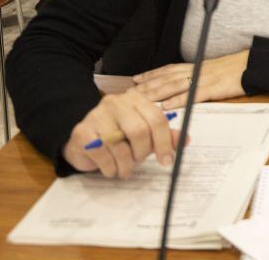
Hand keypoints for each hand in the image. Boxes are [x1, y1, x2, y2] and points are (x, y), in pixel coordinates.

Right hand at [62, 88, 181, 178]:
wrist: (83, 142)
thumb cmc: (119, 137)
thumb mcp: (144, 134)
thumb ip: (164, 135)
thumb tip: (185, 139)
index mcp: (136, 99)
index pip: (156, 118)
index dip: (164, 142)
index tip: (167, 161)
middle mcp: (116, 103)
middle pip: (139, 131)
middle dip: (142, 153)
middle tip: (139, 162)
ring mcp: (96, 115)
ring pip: (120, 146)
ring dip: (126, 165)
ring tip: (124, 169)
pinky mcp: (82, 132)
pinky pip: (103, 155)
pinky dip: (111, 168)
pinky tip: (111, 168)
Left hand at [133, 50, 249, 109]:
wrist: (252, 65)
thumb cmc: (235, 69)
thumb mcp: (213, 69)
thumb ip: (198, 75)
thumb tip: (184, 85)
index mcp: (195, 66)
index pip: (168, 69)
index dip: (151, 74)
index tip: (136, 79)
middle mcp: (195, 70)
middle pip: (166, 78)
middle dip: (147, 85)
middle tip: (130, 92)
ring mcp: (203, 79)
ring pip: (174, 85)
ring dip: (156, 92)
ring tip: (141, 100)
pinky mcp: (212, 88)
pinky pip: (191, 95)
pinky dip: (178, 100)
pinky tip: (166, 106)